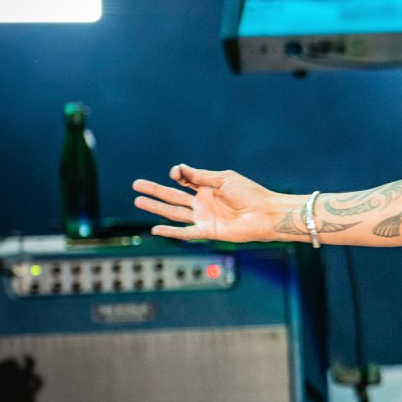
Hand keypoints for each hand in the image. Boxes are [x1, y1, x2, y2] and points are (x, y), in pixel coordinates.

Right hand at [131, 165, 287, 242]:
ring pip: (174, 212)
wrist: (265, 213)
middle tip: (136, 185)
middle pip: (173, 196)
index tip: (175, 173)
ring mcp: (204, 217)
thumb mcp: (224, 179)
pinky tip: (154, 230)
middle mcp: (204, 203)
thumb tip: (177, 169)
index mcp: (209, 188)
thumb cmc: (250, 194)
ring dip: (156, 207)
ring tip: (137, 201)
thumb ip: (200, 176)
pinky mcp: (208, 231)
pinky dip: (170, 232)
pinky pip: (185, 232)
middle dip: (154, 191)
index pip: (185, 180)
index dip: (177, 174)